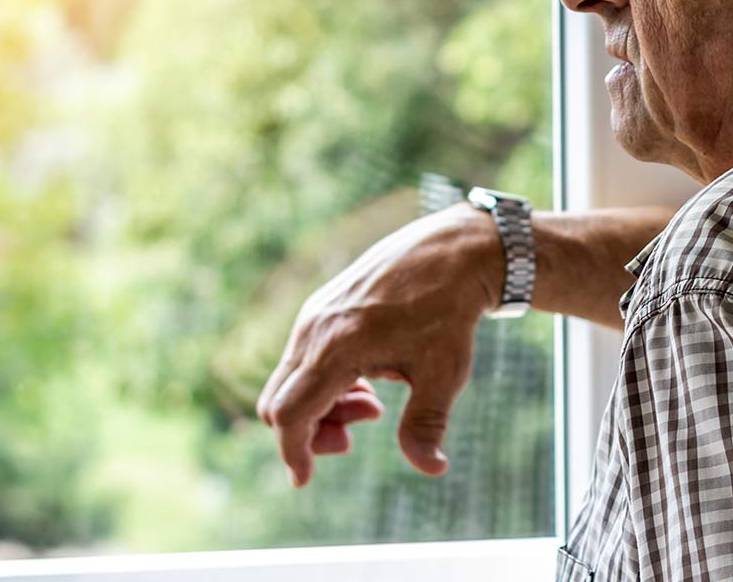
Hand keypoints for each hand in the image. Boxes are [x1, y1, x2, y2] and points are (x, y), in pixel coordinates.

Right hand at [256, 203, 501, 487]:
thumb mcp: (444, 375)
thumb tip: (432, 469)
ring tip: (375, 403)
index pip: (289, 415)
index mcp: (337, 348)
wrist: (453, 252)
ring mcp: (314, 313)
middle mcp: (314, 329)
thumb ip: (426, 426)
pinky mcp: (322, 305)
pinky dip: (323, 380)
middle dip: (309, 432)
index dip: (293, 453)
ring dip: (322, 405)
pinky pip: (302, 356)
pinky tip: (368, 378)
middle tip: (358, 433)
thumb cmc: (450, 313)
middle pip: (279, 402)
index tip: (305, 479)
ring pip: (291, 379)